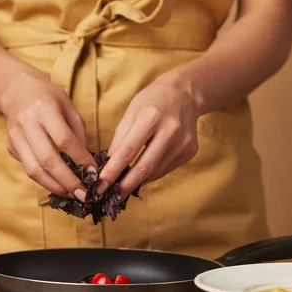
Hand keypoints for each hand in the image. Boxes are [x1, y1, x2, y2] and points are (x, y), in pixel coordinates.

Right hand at [1, 71, 97, 201]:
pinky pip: (28, 168)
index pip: (65, 140)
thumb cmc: (49, 98)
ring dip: (55, 186)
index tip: (94, 173)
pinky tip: (59, 184)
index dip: (81, 159)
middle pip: (47, 159)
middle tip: (83, 194)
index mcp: (45, 109)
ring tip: (71, 194)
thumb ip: (79, 134)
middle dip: (67, 181)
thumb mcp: (69, 108)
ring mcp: (15, 137)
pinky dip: (45, 180)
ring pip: (34, 170)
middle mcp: (27, 123)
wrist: (17, 90)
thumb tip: (87, 165)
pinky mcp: (10, 147)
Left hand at [96, 74, 199, 198]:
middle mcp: (170, 130)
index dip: (113, 171)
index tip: (100, 186)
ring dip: (137, 181)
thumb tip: (109, 167)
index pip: (128, 151)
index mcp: (150, 117)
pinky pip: (165, 169)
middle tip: (111, 197)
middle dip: (125, 186)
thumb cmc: (151, 101)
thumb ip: (119, 140)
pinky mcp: (191, 151)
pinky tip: (143, 171)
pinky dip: (151, 174)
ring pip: (155, 172)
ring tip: (123, 185)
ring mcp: (183, 142)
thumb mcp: (131, 113)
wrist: (185, 93)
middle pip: (145, 167)